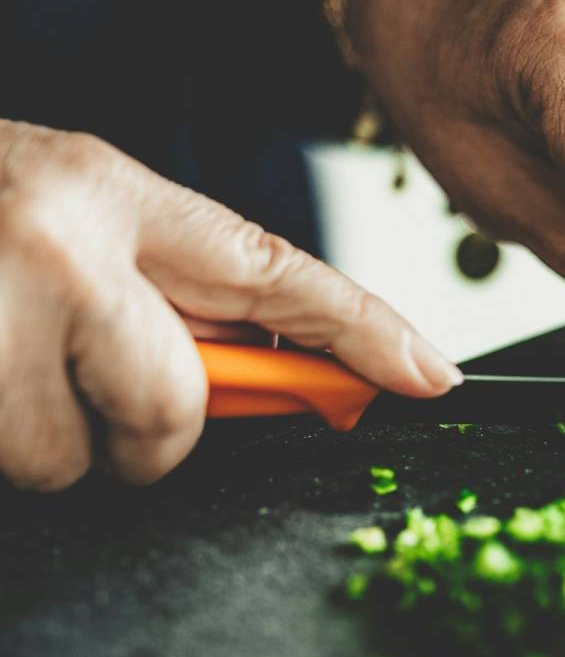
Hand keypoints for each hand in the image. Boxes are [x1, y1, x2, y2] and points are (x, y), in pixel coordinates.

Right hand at [0, 120, 460, 490]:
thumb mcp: (59, 216)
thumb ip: (157, 289)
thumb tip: (266, 380)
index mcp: (104, 192)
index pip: (274, 269)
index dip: (365, 329)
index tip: (431, 374)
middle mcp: (53, 244)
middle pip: (175, 408)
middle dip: (145, 434)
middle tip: (84, 394)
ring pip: (70, 460)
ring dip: (40, 441)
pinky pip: (10, 464)